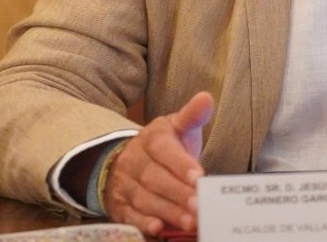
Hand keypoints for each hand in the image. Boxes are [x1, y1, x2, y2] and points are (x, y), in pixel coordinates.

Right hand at [103, 92, 213, 235]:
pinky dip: (142, 223)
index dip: (181, 164)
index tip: (199, 177)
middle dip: (178, 194)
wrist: (131, 160)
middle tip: (200, 206)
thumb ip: (192, 116)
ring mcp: (125, 184)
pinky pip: (129, 215)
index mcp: (151, 138)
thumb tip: (206, 98)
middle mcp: (134, 160)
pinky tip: (158, 228)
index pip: (164, 150)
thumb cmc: (165, 146)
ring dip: (168, 211)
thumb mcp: (177, 127)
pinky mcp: (120, 205)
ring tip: (190, 221)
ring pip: (144, 199)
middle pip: (155, 178)